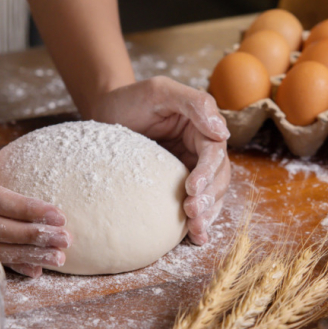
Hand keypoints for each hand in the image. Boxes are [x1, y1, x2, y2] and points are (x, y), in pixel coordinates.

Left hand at [90, 77, 230, 244]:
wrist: (105, 112)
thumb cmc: (131, 99)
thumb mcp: (160, 91)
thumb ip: (194, 103)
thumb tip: (222, 131)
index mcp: (201, 129)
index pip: (213, 153)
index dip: (207, 172)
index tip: (192, 188)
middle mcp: (200, 151)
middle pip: (217, 178)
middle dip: (209, 198)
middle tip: (193, 214)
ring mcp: (188, 169)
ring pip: (210, 195)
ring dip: (207, 214)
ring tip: (196, 232)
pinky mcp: (174, 186)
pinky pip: (192, 204)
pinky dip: (196, 221)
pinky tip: (195, 237)